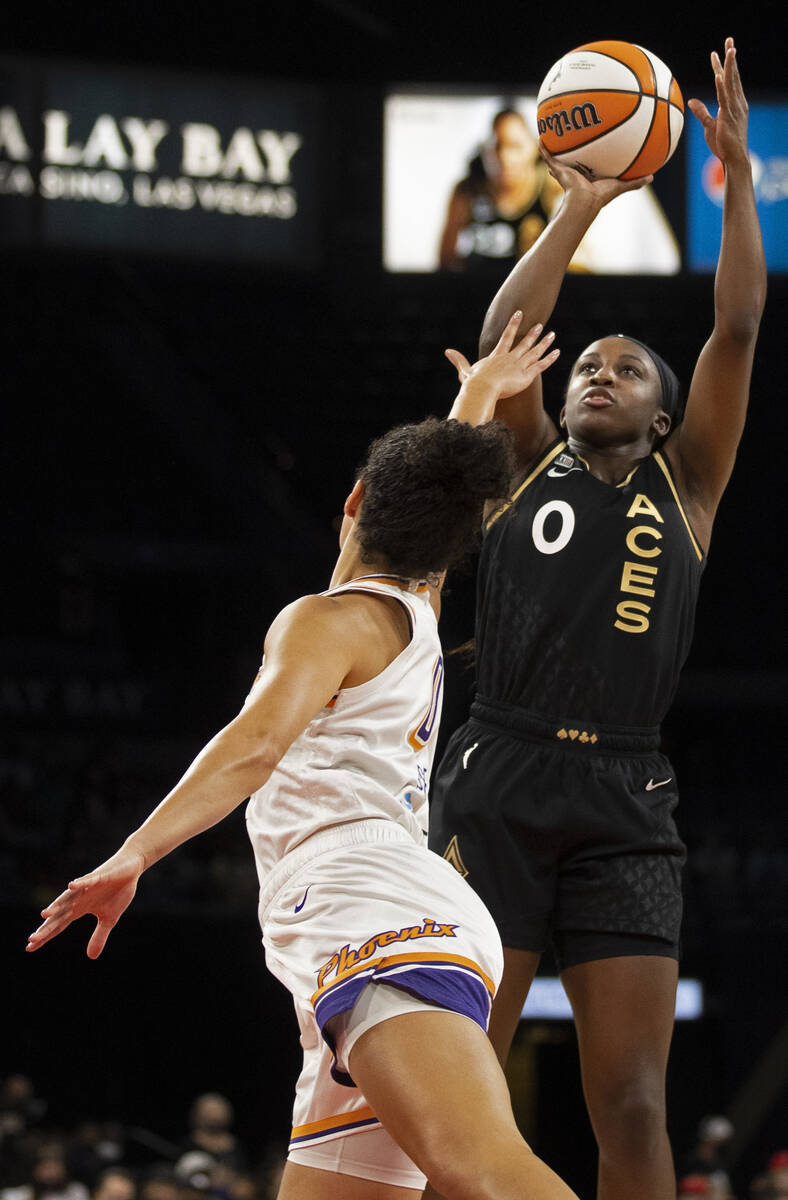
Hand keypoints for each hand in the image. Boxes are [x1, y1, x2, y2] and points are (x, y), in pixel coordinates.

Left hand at [25, 846, 145, 958]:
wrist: (130, 868)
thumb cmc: (118, 892)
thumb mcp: (109, 919)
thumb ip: (99, 936)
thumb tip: (90, 957)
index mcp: (80, 909)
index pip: (59, 925)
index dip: (46, 935)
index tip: (29, 947)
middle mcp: (78, 899)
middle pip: (59, 915)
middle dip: (46, 927)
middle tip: (32, 939)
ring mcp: (87, 887)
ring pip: (68, 897)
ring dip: (57, 905)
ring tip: (45, 914)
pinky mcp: (99, 876)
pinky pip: (87, 880)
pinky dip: (80, 883)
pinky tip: (71, 886)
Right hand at [445, 310, 559, 398]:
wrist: (482, 390)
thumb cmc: (473, 383)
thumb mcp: (465, 371)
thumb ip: (459, 360)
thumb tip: (447, 351)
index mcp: (497, 356)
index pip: (506, 336)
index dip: (513, 324)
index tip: (519, 313)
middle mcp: (510, 358)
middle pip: (524, 343)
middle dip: (533, 333)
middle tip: (540, 324)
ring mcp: (519, 366)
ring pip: (534, 352)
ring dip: (544, 343)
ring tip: (552, 334)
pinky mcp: (526, 376)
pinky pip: (540, 366)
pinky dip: (549, 359)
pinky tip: (557, 352)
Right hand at [538, 142, 652, 203]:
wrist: (584, 201)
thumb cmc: (601, 196)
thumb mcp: (620, 185)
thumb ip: (634, 182)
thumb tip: (652, 177)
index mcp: (587, 178)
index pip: (586, 168)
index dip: (586, 161)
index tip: (587, 154)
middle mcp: (575, 174)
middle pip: (570, 162)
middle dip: (568, 155)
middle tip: (568, 143)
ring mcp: (564, 172)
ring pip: (557, 159)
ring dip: (554, 148)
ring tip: (551, 135)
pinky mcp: (558, 170)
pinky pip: (549, 156)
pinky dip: (544, 148)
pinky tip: (540, 137)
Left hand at [688, 37, 748, 165]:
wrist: (733, 159)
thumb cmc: (723, 145)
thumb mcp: (709, 126)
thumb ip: (701, 112)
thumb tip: (691, 101)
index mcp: (733, 103)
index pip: (729, 79)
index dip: (726, 64)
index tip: (723, 50)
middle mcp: (737, 102)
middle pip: (733, 75)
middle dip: (731, 57)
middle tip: (729, 40)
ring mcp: (734, 109)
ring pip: (731, 83)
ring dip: (729, 66)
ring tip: (729, 50)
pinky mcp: (728, 117)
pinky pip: (724, 99)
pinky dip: (722, 87)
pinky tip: (719, 75)